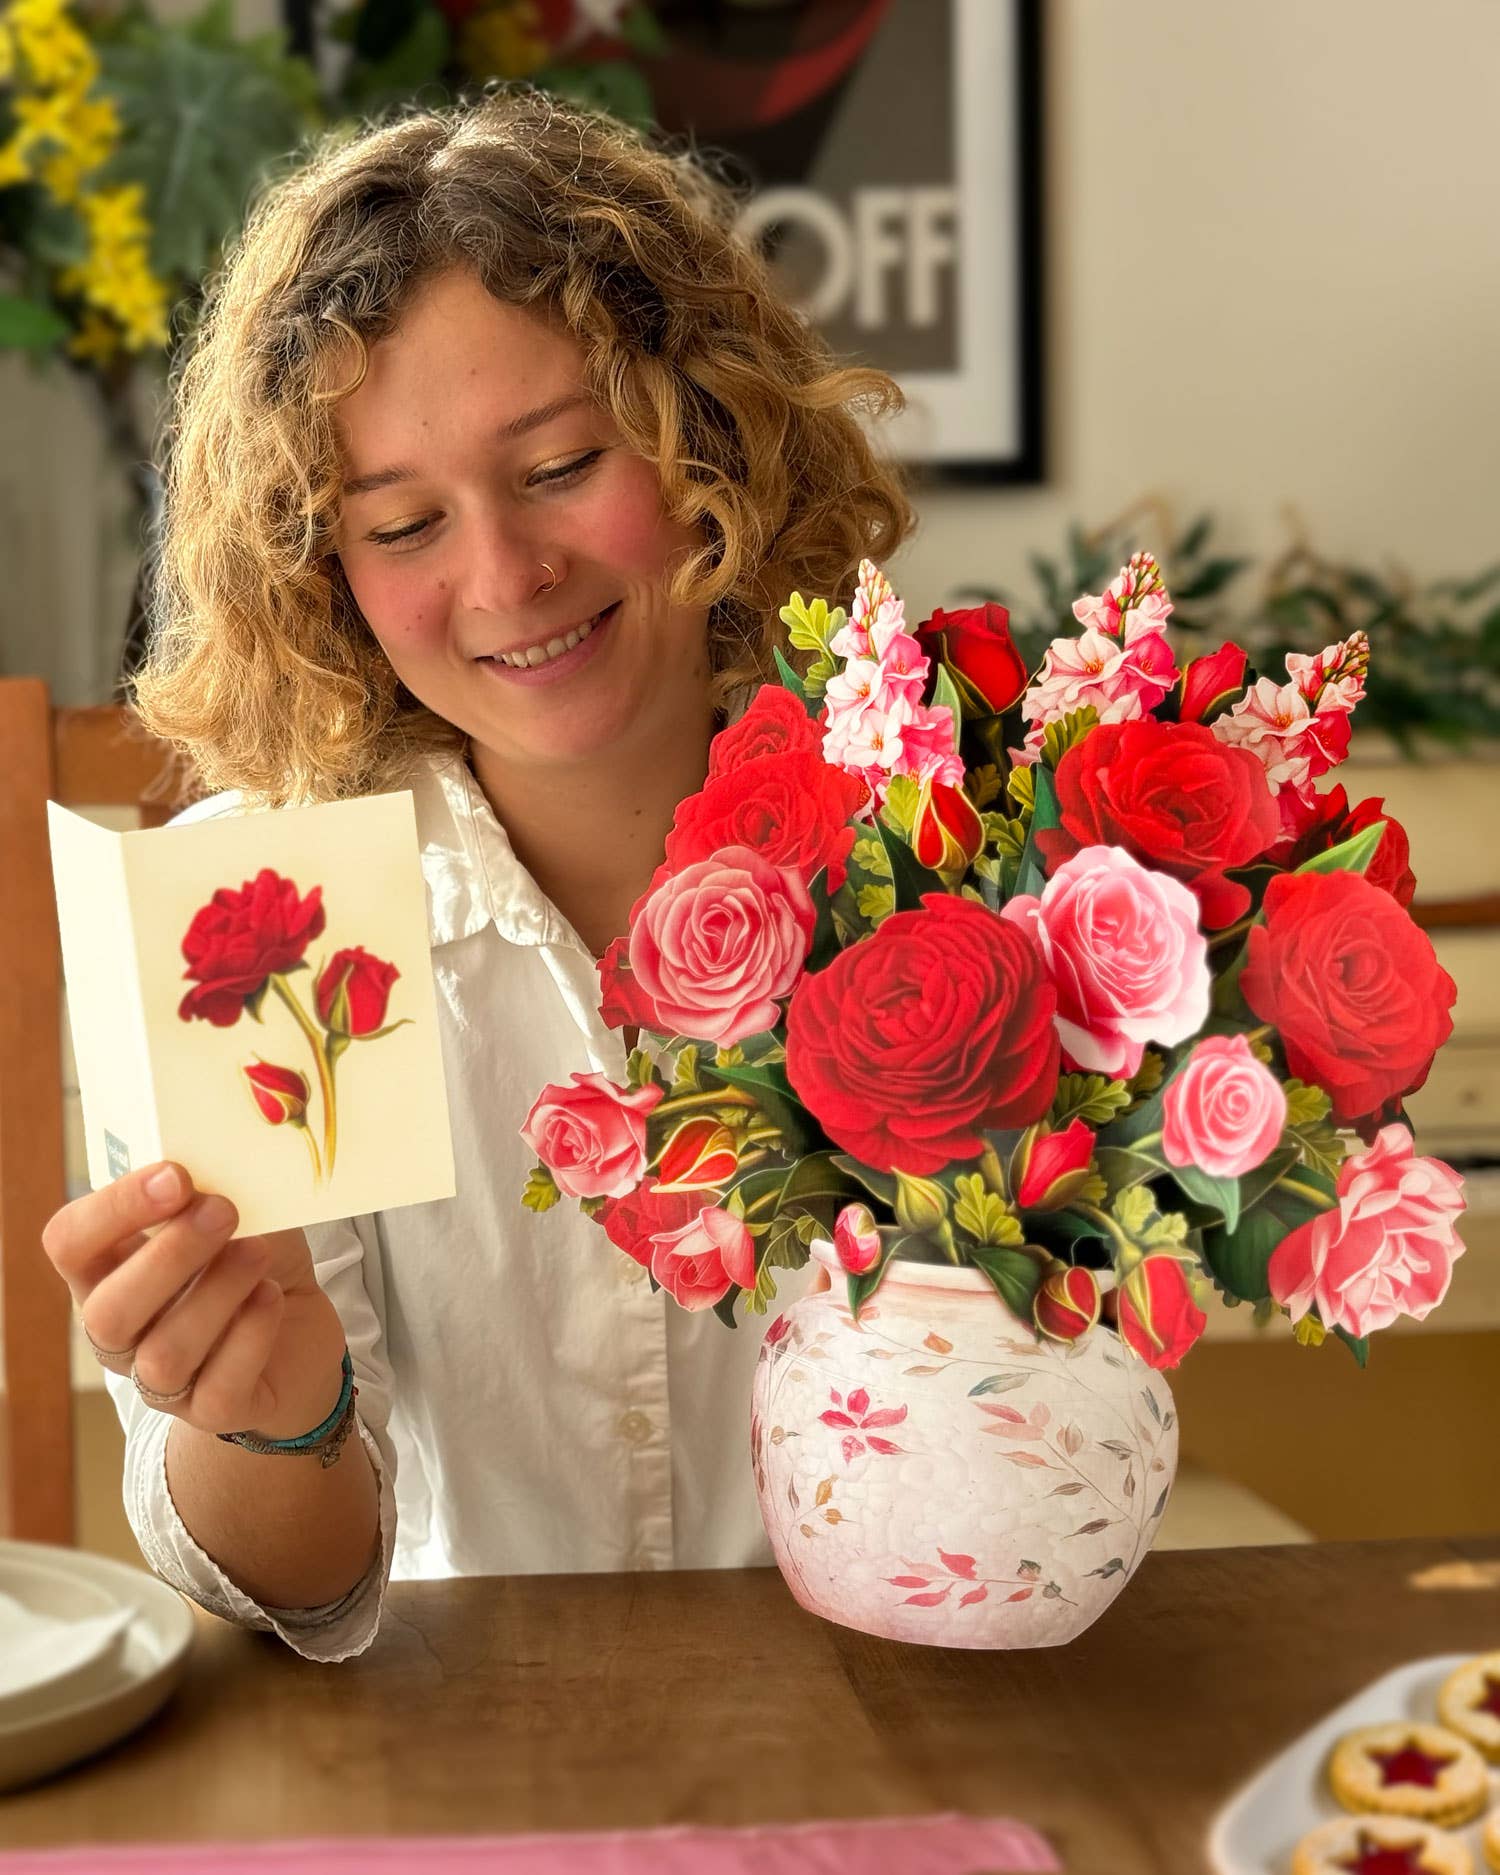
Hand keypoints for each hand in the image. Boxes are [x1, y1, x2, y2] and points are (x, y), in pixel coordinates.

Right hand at [43, 1164, 347, 1438]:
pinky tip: (272, 1298)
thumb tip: (215, 1166)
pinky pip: (219, 1386)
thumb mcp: (236, 1214)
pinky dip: (250, 1335)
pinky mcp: (215, 1410)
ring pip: (164, 1355)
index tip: (175, 1175)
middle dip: (168, 1256)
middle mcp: (121, 1333)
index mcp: (108, 1272)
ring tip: (258, 1254)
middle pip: (107, 1312)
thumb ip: (213, 1192)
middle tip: (224, 1211)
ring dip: (216, 1294)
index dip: (112, 1209)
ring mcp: (163, 1381)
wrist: (301, 1330)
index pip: (69, 1243)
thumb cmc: (252, 1262)